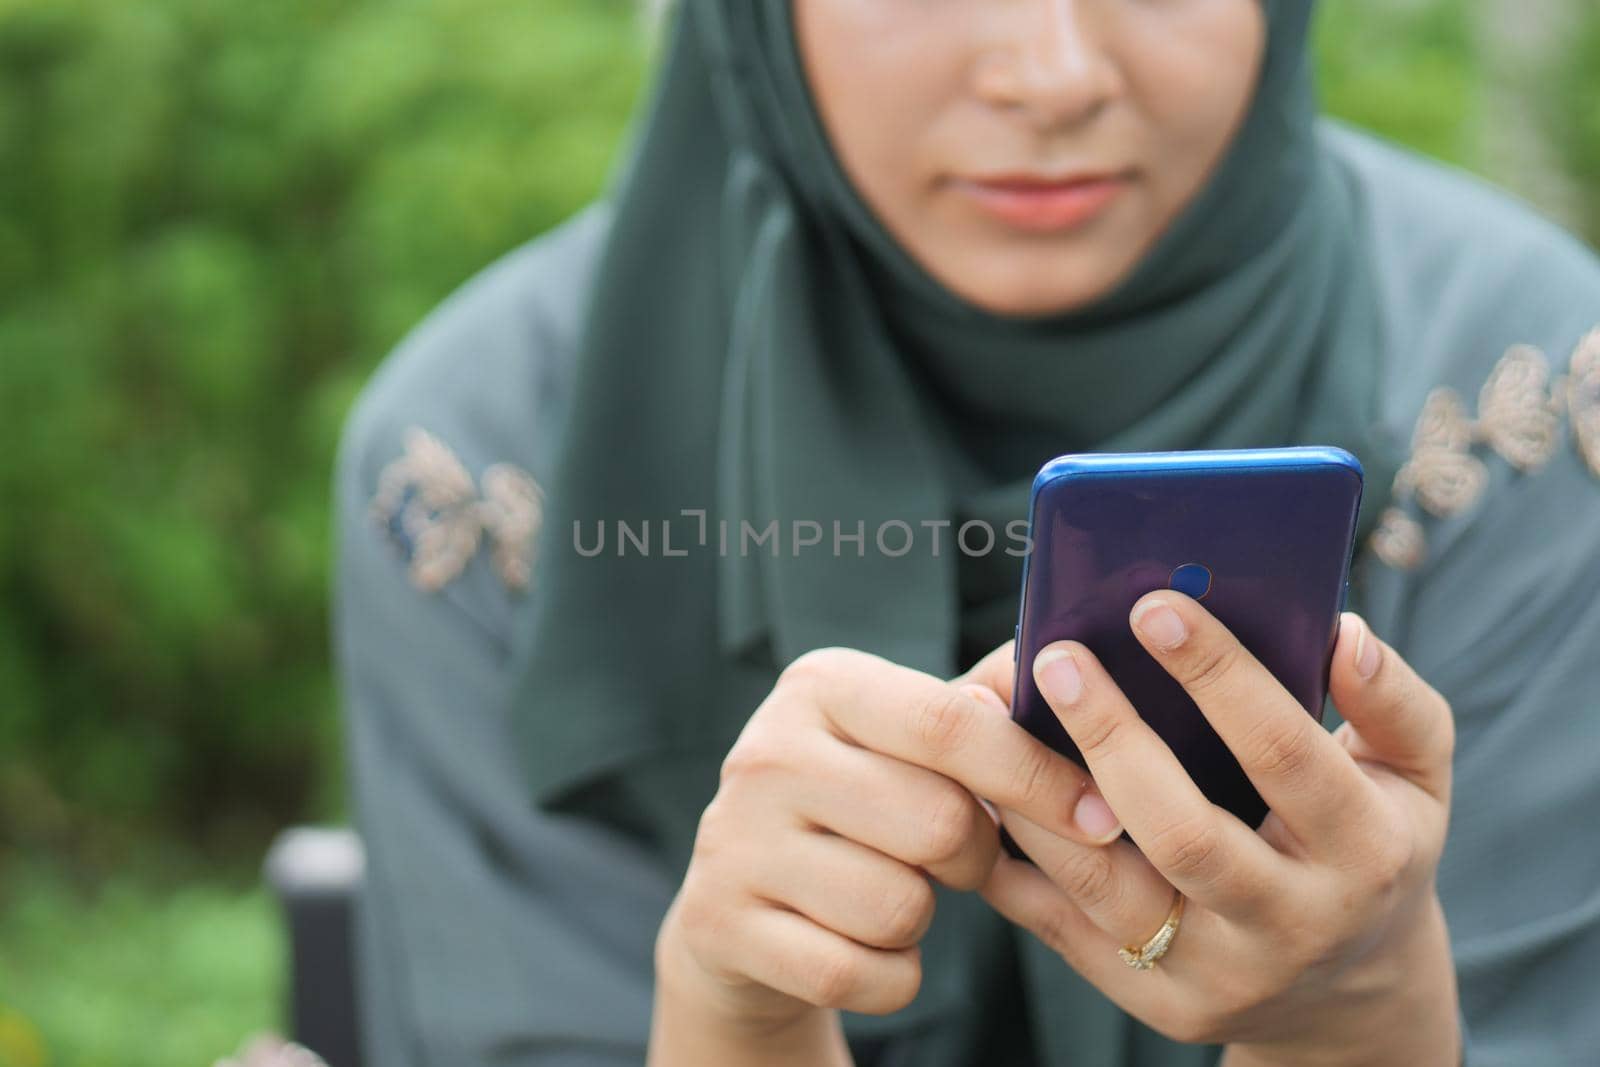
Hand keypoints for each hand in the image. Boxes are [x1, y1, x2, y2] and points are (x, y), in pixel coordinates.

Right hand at [653, 645, 1119, 1053]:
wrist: (738, 899)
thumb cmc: (860, 802)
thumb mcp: (905, 736)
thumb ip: (986, 701)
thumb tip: (1075, 653)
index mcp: (821, 685)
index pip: (950, 724)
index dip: (1038, 775)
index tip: (1099, 816)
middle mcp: (766, 751)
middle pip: (938, 823)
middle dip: (975, 856)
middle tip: (957, 855)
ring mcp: (734, 839)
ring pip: (899, 907)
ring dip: (921, 919)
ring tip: (892, 889)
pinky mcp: (720, 923)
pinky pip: (858, 975)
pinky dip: (887, 976)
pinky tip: (861, 945)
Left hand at [978, 594, 1459, 1065]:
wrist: (1349, 992)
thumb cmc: (1372, 843)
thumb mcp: (1415, 775)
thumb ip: (1391, 701)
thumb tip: (1340, 633)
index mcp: (1366, 853)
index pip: (1285, 755)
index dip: (1219, 677)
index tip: (1155, 607)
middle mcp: (1292, 924)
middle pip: (1183, 832)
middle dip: (1112, 735)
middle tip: (1058, 657)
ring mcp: (1219, 974)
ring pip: (1103, 887)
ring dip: (1037, 796)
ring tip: (992, 712)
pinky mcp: (1156, 1002)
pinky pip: (1060, 927)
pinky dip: (1012, 854)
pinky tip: (980, 785)